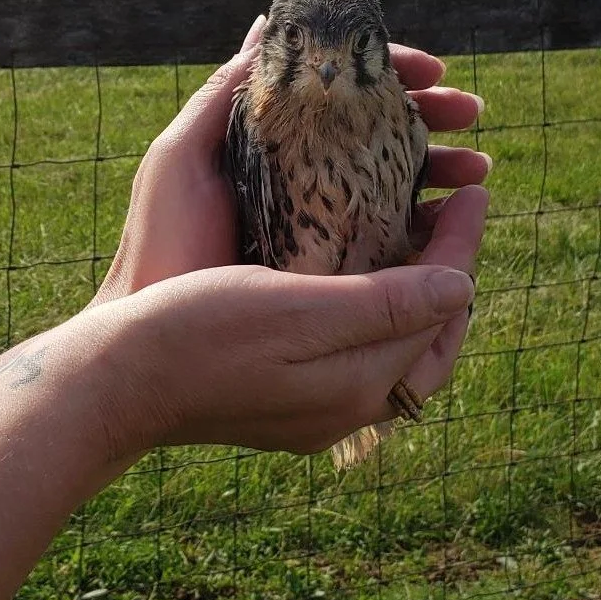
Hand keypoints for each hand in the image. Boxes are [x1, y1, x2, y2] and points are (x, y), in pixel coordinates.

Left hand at [96, 18, 489, 300]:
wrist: (149, 342)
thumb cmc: (160, 242)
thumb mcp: (184, 157)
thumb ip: (224, 93)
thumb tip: (268, 22)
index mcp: (273, 147)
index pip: (343, 97)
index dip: (391, 75)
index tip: (435, 69)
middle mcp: (304, 184)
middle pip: (381, 138)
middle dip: (432, 119)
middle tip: (472, 112)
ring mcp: (324, 231)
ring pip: (397, 189)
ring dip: (442, 170)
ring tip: (477, 169)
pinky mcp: (337, 280)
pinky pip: (392, 248)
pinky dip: (427, 230)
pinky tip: (453, 223)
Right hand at [97, 184, 486, 457]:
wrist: (122, 379)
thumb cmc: (199, 331)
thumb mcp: (295, 310)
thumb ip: (383, 305)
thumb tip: (462, 285)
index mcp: (358, 382)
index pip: (441, 310)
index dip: (464, 248)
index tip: (478, 193)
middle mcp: (349, 403)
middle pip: (431, 338)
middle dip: (455, 274)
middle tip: (460, 215)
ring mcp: (319, 406)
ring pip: (399, 346)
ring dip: (421, 293)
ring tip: (422, 238)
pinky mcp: (291, 397)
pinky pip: (362, 352)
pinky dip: (382, 311)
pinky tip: (364, 276)